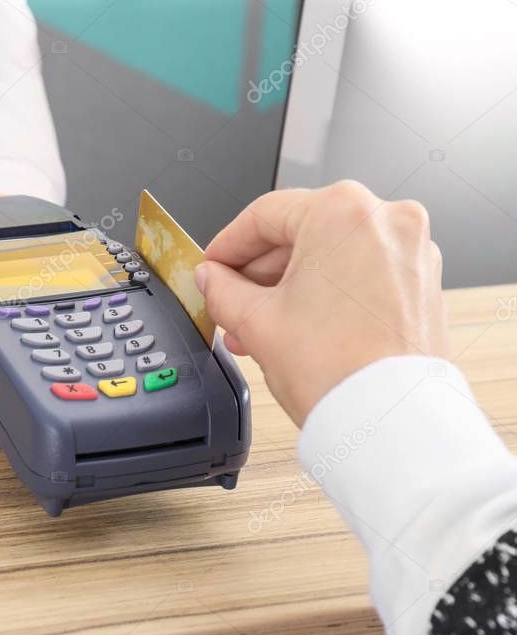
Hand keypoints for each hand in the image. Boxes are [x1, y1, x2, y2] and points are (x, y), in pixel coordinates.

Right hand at [197, 180, 448, 425]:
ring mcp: (411, 252)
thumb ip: (222, 290)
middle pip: (302, 232)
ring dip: (290, 285)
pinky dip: (328, 292)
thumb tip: (211, 278)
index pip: (265, 214)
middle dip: (259, 271)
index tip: (212, 265)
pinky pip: (362, 273)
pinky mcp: (422, 283)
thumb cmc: (337, 371)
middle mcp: (386, 221)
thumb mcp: (255, 322)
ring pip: (332, 254)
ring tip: (258, 323)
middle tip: (229, 298)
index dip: (228, 244)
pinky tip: (298, 324)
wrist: (389, 421)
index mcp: (343, 213)